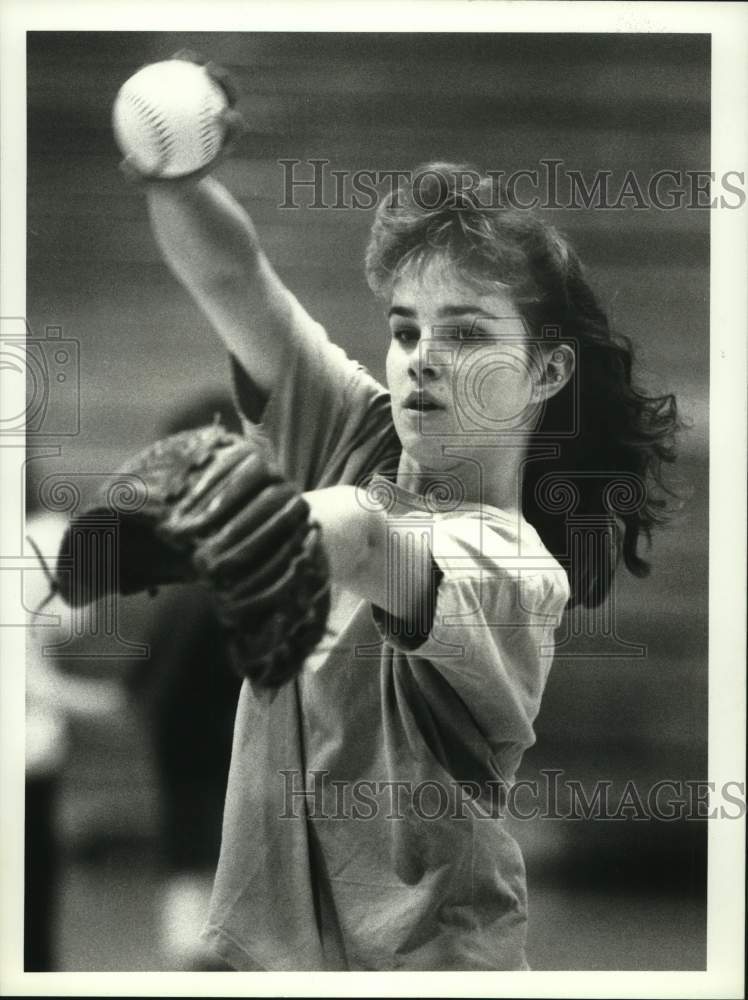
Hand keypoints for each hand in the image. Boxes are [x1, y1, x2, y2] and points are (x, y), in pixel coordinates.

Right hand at [118, 50, 246, 187]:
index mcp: (221, 145)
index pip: (235, 129)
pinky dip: (171, 72)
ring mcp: (206, 110)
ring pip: (209, 83)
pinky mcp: (190, 101)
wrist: (176, 179)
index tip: (222, 115)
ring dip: (199, 65)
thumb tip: (127, 165)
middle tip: (209, 70)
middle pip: (230, 98)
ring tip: (182, 56)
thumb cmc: (169, 185)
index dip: (233, 120)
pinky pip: (183, 83)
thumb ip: (143, 179)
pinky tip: (150, 65)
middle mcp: (219, 126)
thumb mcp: (155, 187)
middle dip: (226, 81)